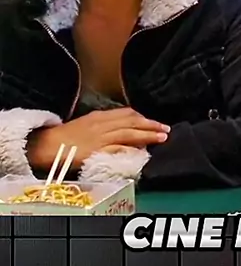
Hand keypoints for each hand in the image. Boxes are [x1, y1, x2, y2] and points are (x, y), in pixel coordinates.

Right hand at [27, 108, 170, 171]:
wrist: (48, 145)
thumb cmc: (66, 137)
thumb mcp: (87, 124)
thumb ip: (104, 125)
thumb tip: (121, 128)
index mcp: (100, 116)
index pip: (126, 114)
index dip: (143, 118)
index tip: (154, 122)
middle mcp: (102, 124)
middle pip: (131, 122)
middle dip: (151, 125)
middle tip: (166, 129)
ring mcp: (100, 137)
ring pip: (129, 133)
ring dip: (147, 135)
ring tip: (161, 138)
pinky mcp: (96, 151)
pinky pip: (116, 149)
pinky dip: (130, 149)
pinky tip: (141, 151)